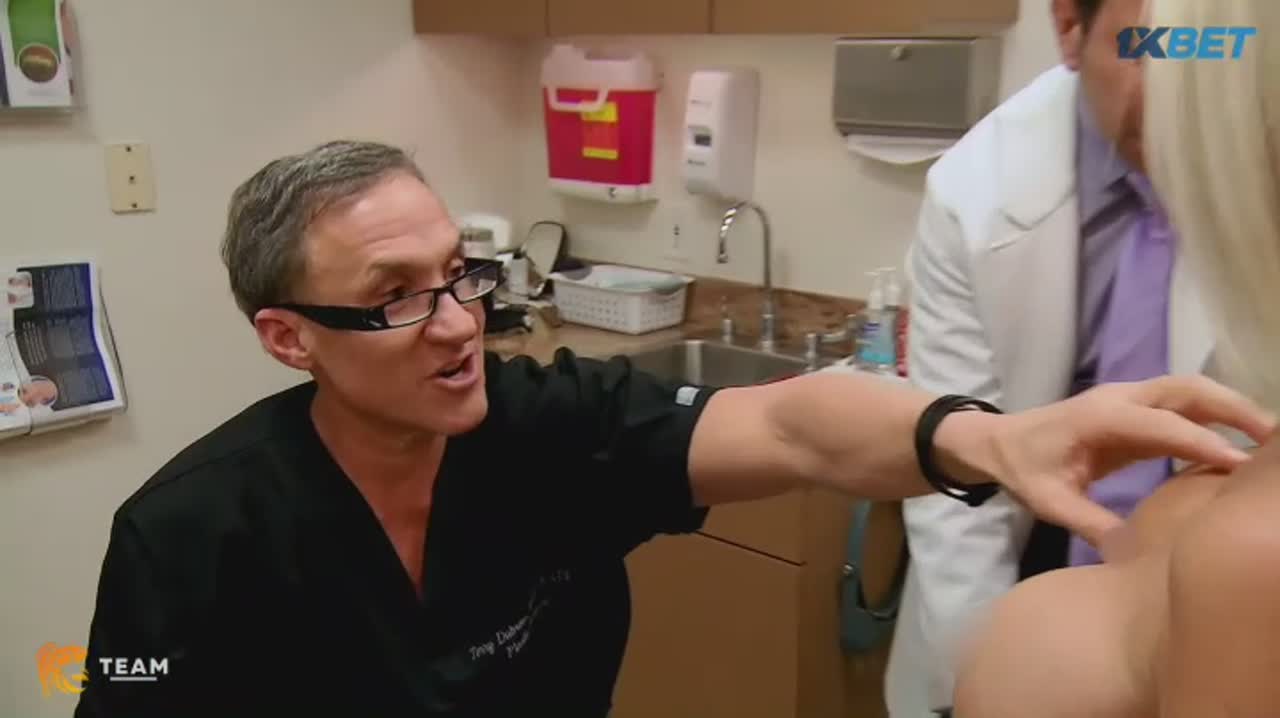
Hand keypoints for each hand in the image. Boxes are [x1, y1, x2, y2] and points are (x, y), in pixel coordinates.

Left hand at [936, 375, 1275, 546]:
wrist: (997, 442)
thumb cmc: (1022, 469)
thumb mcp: (1050, 502)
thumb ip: (1091, 523)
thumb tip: (1130, 553)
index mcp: (1100, 419)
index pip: (1163, 427)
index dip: (1205, 443)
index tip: (1242, 465)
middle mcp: (1120, 399)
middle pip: (1187, 389)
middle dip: (1233, 408)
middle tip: (1274, 439)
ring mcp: (1127, 398)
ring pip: (1188, 390)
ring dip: (1229, 406)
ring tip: (1269, 438)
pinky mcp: (1132, 408)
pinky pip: (1180, 404)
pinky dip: (1213, 415)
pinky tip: (1238, 443)